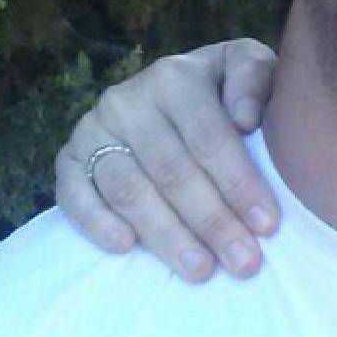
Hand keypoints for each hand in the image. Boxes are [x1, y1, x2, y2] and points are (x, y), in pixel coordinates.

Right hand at [53, 39, 281, 279]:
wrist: (175, 89)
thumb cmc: (227, 89)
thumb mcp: (251, 67)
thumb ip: (255, 78)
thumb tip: (245, 119)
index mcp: (177, 77)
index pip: (209, 138)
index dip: (239, 183)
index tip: (268, 225)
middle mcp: (129, 100)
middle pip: (172, 171)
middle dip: (212, 221)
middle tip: (244, 262)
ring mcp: (94, 129)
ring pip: (128, 189)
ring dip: (165, 234)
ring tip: (200, 270)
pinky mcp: (69, 157)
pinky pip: (74, 193)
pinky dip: (96, 222)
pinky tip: (126, 248)